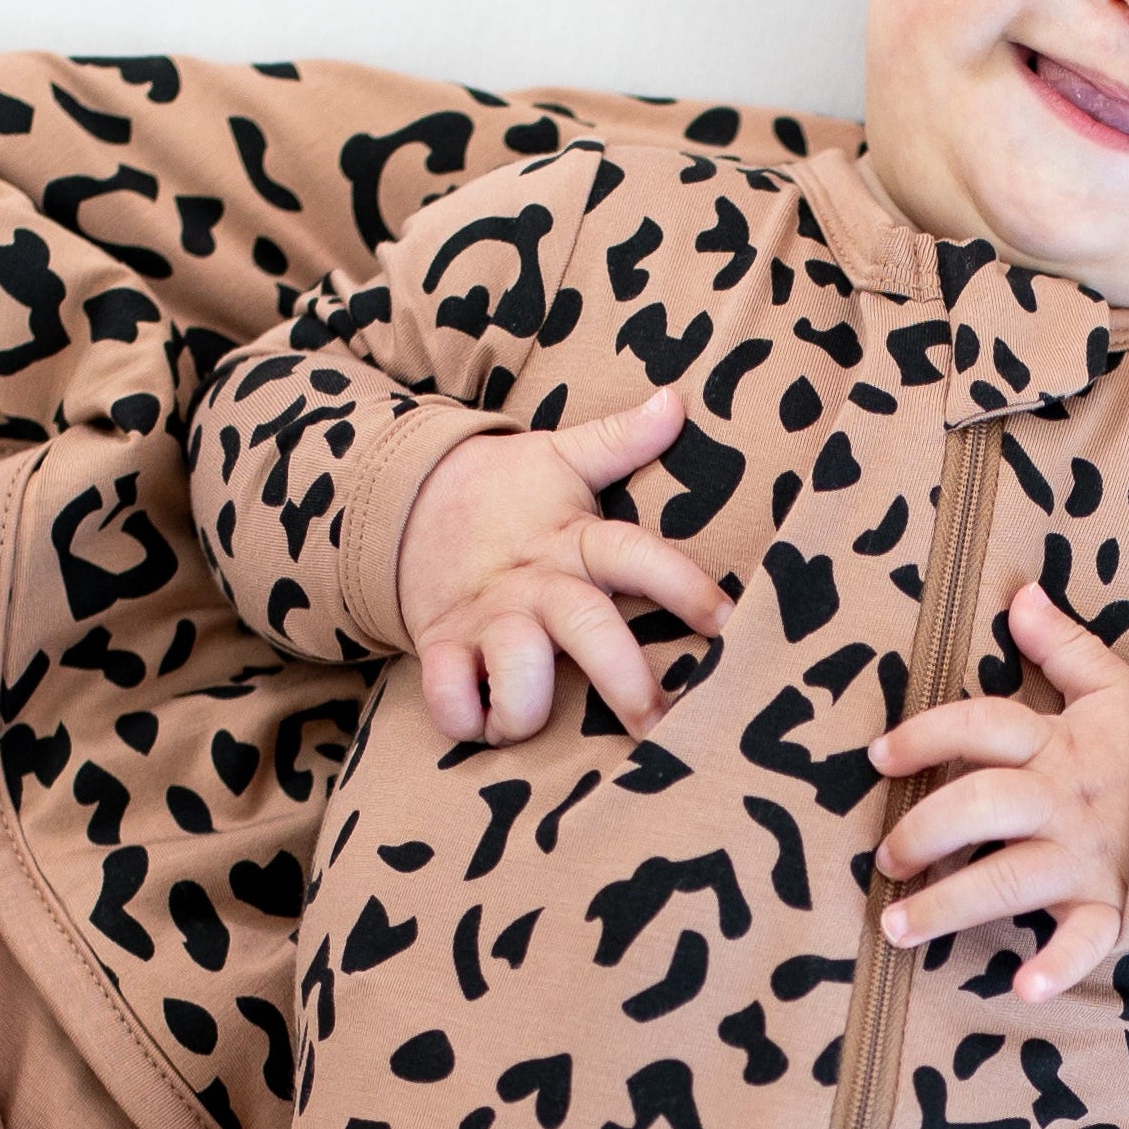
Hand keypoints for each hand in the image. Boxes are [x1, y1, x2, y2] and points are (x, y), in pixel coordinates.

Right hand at [396, 383, 725, 743]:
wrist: (401, 498)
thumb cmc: (502, 494)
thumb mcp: (558, 460)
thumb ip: (619, 440)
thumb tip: (675, 402)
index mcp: (572, 539)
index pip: (634, 556)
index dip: (682, 586)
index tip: (727, 621)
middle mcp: (534, 582)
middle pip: (586, 627)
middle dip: (624, 679)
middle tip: (659, 727)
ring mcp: (485, 615)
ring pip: (515, 672)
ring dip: (528, 710)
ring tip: (536, 725)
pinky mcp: (441, 644)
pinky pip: (448, 696)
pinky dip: (464, 720)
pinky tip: (483, 725)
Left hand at [868, 583, 1128, 1000]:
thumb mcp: (1118, 687)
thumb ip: (1065, 646)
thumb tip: (1020, 597)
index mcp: (1060, 745)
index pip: (980, 727)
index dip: (924, 736)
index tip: (879, 757)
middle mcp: (1064, 802)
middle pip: (979, 805)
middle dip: (922, 832)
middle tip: (884, 859)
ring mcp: (1087, 858)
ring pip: (1007, 879)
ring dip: (949, 906)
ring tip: (896, 928)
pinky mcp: (1114, 906)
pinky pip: (1085, 941)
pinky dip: (1058, 967)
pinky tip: (1023, 989)